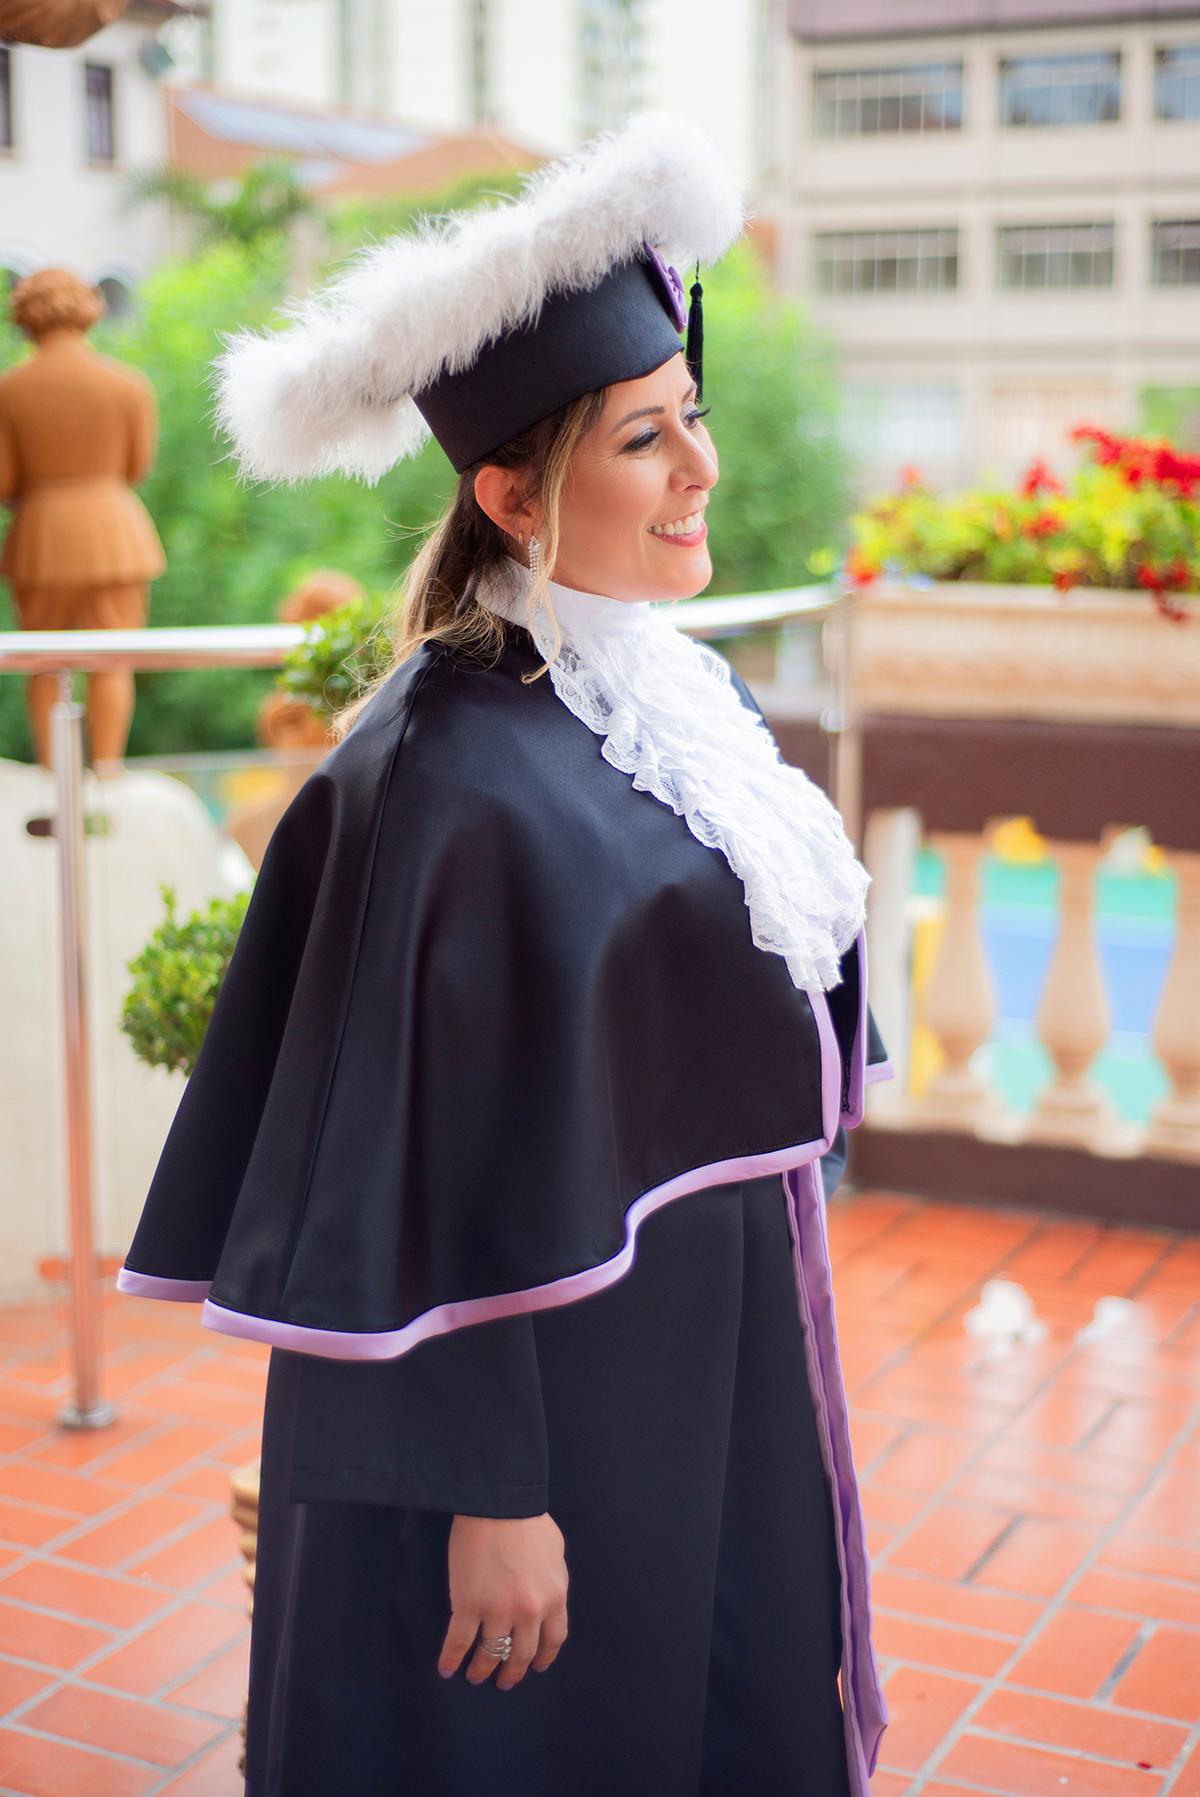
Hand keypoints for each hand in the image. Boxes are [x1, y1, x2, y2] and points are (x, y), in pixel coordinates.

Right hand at [438, 1513, 568, 1688]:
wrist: (499, 1504)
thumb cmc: (527, 1520)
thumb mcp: (555, 1553)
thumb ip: (553, 1580)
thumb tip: (548, 1593)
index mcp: (554, 1597)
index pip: (553, 1639)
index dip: (544, 1656)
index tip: (536, 1666)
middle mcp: (529, 1612)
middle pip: (522, 1653)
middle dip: (513, 1671)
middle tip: (504, 1680)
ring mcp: (498, 1611)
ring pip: (491, 1653)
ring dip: (483, 1669)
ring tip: (476, 1676)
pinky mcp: (468, 1605)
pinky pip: (459, 1642)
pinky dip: (452, 1659)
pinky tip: (447, 1669)